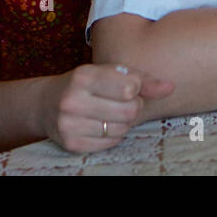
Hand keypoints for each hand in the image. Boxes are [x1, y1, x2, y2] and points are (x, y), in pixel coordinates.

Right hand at [39, 64, 174, 153]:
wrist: (45, 103)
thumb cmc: (86, 84)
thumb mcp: (109, 73)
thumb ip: (142, 79)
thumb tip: (170, 87)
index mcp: (84, 76)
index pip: (130, 87)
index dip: (136, 88)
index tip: (128, 87)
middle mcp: (73, 100)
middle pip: (130, 111)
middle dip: (132, 107)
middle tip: (122, 102)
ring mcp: (69, 124)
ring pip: (122, 129)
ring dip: (123, 122)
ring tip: (110, 112)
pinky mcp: (71, 144)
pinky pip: (111, 143)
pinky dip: (113, 135)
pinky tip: (101, 125)